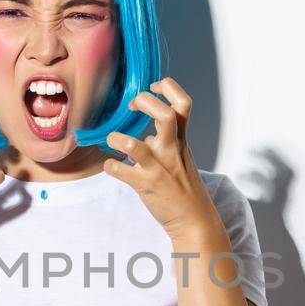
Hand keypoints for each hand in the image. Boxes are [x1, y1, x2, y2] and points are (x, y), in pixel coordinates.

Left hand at [102, 78, 222, 240]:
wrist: (193, 219)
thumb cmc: (183, 185)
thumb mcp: (181, 155)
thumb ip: (167, 139)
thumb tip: (145, 130)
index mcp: (181, 140)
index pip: (183, 103)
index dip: (168, 88)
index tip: (153, 86)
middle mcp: (171, 150)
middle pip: (165, 115)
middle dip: (145, 102)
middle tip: (131, 106)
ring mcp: (158, 168)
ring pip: (134, 145)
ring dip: (117, 139)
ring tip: (113, 139)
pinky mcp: (146, 185)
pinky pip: (120, 171)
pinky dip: (110, 166)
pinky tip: (111, 166)